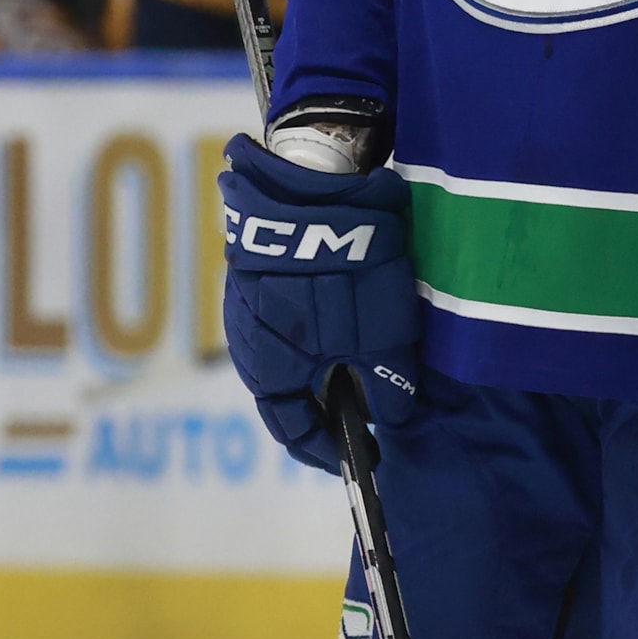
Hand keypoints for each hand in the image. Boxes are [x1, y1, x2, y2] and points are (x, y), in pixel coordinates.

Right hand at [218, 132, 420, 472]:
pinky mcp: (257, 272)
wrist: (314, 186)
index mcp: (269, 374)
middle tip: (370, 406)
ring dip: (321, 365)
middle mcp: (248, 346)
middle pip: (286, 393)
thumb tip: (390, 422)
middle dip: (327, 404)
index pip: (292, 430)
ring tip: (364, 362)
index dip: (327, 449)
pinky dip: (313, 333)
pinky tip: (343, 321)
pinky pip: (283, 320)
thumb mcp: (385, 338)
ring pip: (285, 354)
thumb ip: (389, 390)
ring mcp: (247, 306)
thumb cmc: (349, 276)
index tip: (362, 453)